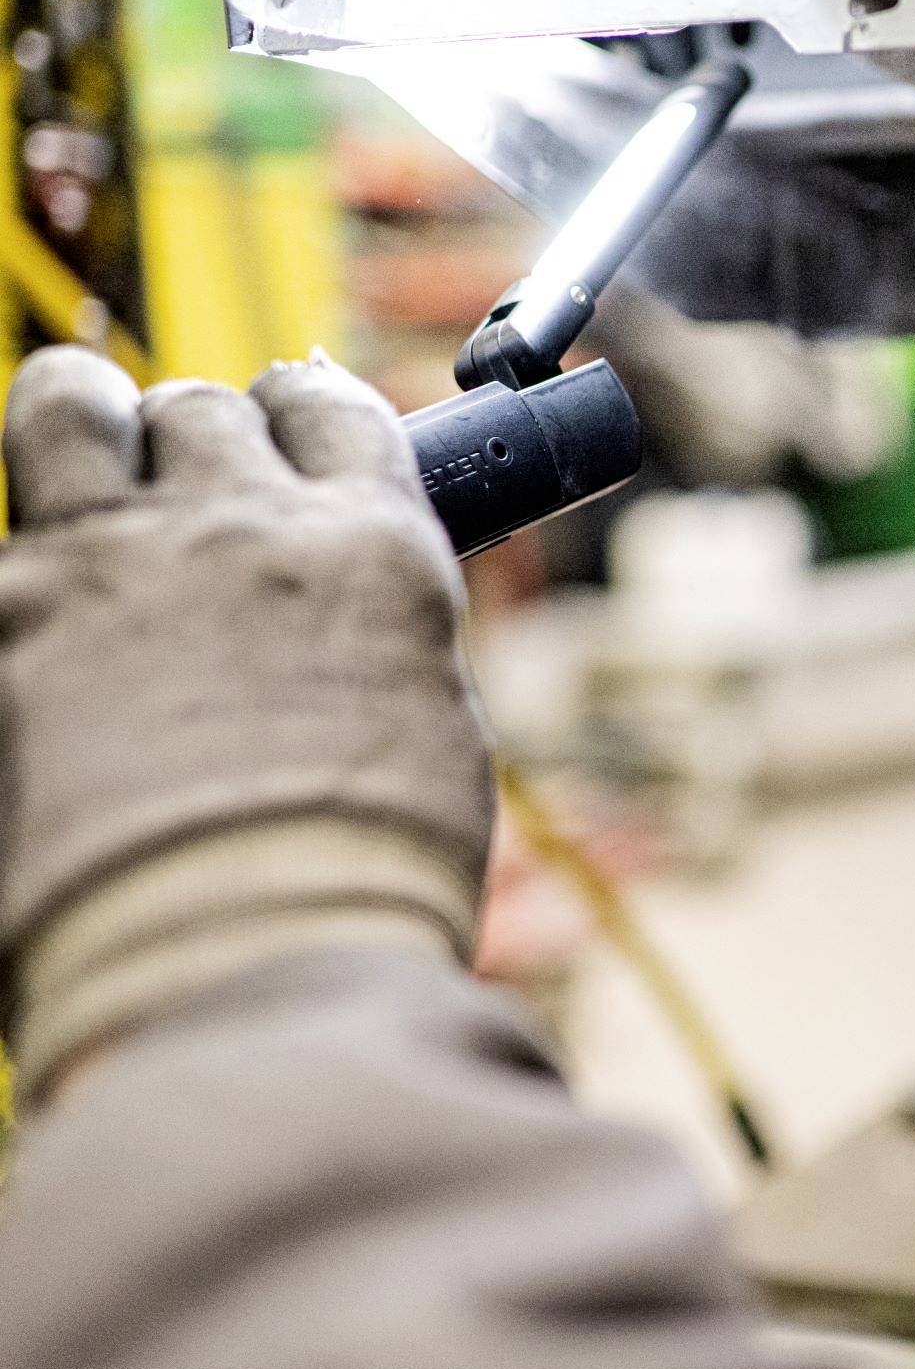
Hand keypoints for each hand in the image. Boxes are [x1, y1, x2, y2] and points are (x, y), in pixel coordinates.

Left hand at [0, 347, 493, 1099]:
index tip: (284, 429)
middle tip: (183, 495)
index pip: (329, 408)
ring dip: (79, 424)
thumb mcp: (418, 727)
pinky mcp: (5, 615)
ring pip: (65, 408)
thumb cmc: (356, 883)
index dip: (300, 414)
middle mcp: (243, 523)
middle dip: (191, 439)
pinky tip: (35, 624)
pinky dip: (21, 578)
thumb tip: (335, 627)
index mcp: (370, 546)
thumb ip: (367, 639)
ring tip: (78, 465)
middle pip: (197, 408)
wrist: (241, 960)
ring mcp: (110, 558)